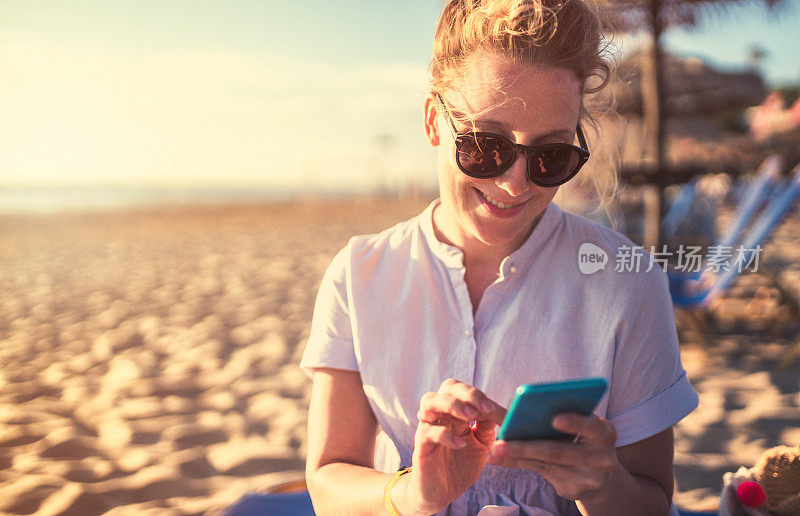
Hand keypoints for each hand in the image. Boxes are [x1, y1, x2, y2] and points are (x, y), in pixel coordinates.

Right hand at [399, 378, 505, 514]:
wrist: (441, 493)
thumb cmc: (461, 466)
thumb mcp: (481, 444)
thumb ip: (487, 426)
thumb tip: (499, 409)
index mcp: (455, 412)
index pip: (463, 390)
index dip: (478, 395)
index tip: (492, 408)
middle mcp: (440, 415)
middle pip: (447, 387)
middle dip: (467, 393)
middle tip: (483, 409)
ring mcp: (428, 428)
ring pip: (429, 401)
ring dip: (452, 405)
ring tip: (470, 418)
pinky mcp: (421, 446)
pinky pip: (428, 432)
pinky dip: (445, 435)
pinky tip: (460, 444)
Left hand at [488, 414, 618, 501]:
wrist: (600, 475)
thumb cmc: (583, 437)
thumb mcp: (582, 424)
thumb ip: (560, 412)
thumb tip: (521, 401)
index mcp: (605, 433)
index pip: (592, 427)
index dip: (576, 423)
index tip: (555, 419)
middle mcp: (601, 457)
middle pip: (558, 451)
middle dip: (525, 446)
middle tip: (499, 443)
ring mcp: (587, 478)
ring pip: (545, 464)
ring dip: (515, 456)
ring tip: (493, 451)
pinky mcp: (573, 490)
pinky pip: (540, 473)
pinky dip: (517, 463)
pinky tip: (499, 459)